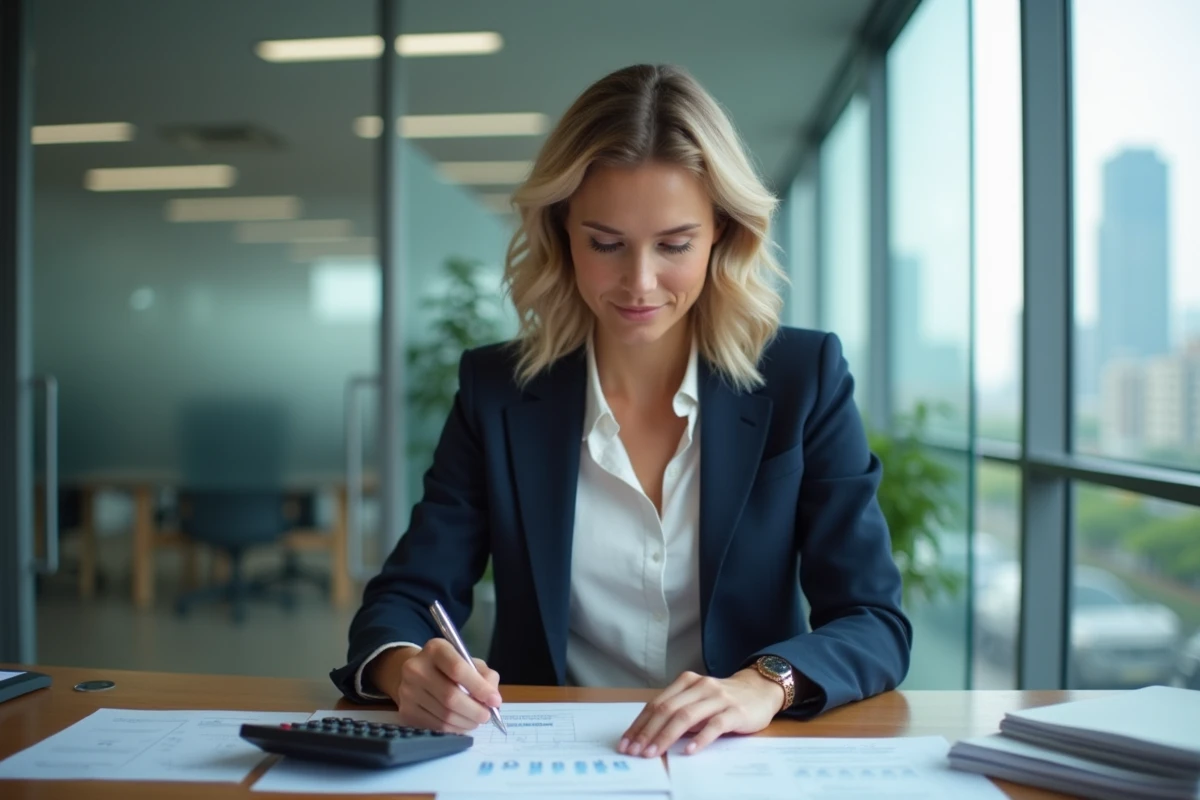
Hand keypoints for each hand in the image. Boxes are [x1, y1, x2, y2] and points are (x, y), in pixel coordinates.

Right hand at [370, 639, 501, 732]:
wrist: (416, 674)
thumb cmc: (449, 667)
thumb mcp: (468, 661)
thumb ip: (485, 676)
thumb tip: (493, 699)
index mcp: (435, 649)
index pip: (458, 669)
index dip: (479, 687)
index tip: (494, 700)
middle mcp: (416, 668)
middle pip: (450, 696)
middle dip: (474, 710)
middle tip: (487, 716)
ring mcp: (407, 691)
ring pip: (444, 715)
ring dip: (466, 722)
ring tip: (476, 720)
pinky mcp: (405, 711)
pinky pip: (436, 726)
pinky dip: (454, 729)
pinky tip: (462, 724)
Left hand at [618, 669, 782, 757]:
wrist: (760, 690)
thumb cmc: (724, 700)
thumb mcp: (698, 701)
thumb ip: (678, 712)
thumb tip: (649, 736)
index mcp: (687, 682)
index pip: (657, 704)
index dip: (639, 724)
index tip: (626, 742)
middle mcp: (700, 686)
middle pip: (667, 709)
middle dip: (647, 732)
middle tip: (634, 751)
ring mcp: (718, 698)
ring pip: (686, 716)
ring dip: (666, 736)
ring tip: (653, 753)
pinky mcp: (735, 711)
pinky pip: (714, 725)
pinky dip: (699, 739)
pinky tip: (688, 751)